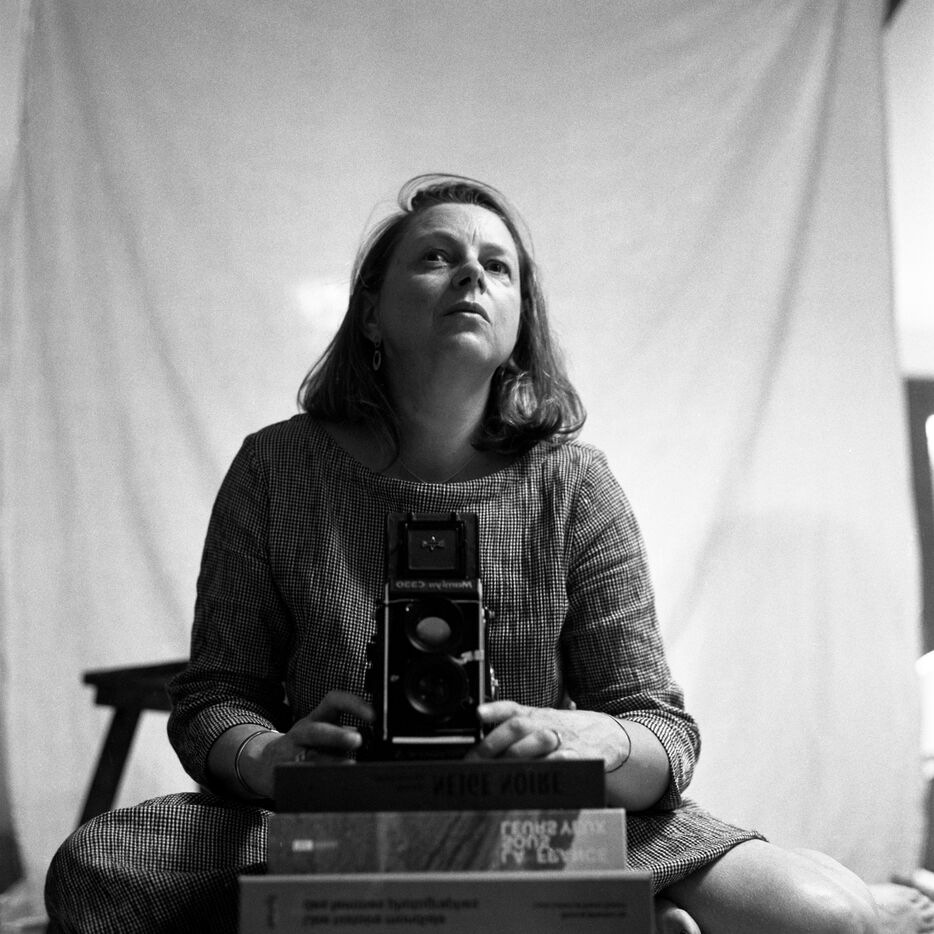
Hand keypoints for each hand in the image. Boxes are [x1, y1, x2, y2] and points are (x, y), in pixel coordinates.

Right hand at [244, 690, 373, 796]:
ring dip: (330, 765)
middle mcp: (302, 734)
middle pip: (316, 731)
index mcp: (316, 718)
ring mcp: (291, 756)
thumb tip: (377, 740)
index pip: (334, 701)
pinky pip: (301, 782)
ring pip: (308, 760)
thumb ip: (346, 734)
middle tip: (358, 739)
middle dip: (337, 735)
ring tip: (350, 768)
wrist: (265, 763)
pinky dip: (318, 787)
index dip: (353, 704)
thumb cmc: (305, 745)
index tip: (373, 715)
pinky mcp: (283, 777)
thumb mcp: (323, 732)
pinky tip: (333, 792)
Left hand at [464, 700, 627, 769]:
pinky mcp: (578, 758)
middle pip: (518, 727)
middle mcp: (548, 725)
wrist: (611, 739)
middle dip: (494, 743)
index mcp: (538, 716)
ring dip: (514, 757)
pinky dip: (544, 768)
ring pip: (535, 743)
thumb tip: (485, 736)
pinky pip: (559, 762)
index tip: (477, 713)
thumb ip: (520, 727)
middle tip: (476, 760)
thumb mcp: (546, 723)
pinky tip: (528, 779)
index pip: (513, 708)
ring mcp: (563, 741)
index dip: (494, 709)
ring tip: (494, 771)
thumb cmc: (570, 732)